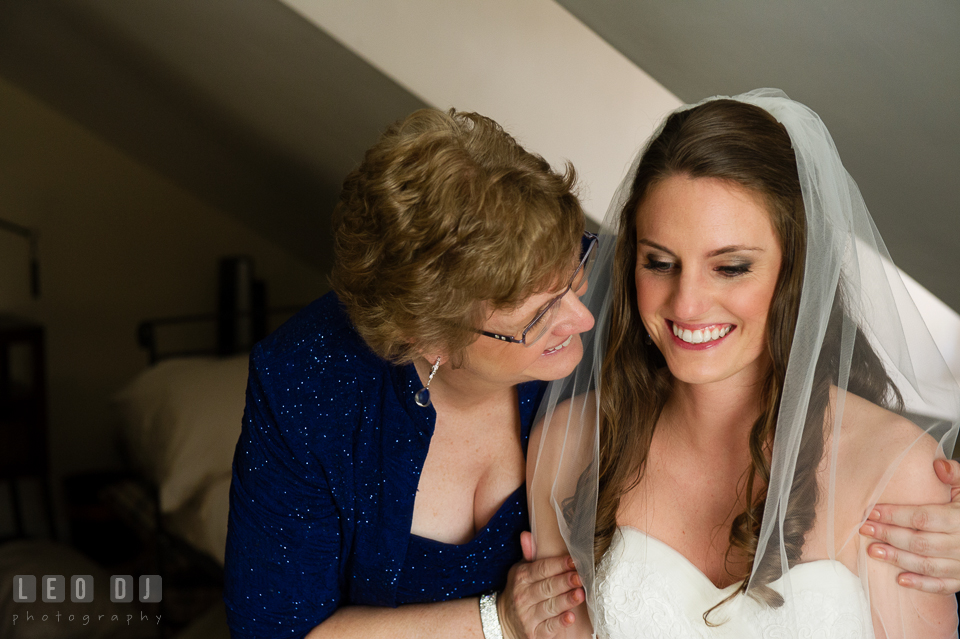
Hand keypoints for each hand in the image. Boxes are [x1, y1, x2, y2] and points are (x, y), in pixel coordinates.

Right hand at [497, 531, 584, 638]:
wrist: (502, 621)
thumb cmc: (521, 591)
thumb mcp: (520, 571)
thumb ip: (528, 555)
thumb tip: (526, 534)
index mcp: (521, 577)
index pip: (542, 569)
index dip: (558, 564)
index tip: (574, 560)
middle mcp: (522, 596)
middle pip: (547, 587)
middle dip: (565, 581)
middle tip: (581, 576)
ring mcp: (527, 616)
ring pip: (549, 606)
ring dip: (566, 600)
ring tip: (580, 594)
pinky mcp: (533, 633)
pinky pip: (548, 627)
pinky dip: (559, 623)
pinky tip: (570, 617)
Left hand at [860, 458, 959, 593]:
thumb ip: (955, 474)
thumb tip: (938, 465)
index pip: (922, 518)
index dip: (895, 515)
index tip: (871, 511)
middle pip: (919, 542)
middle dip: (889, 535)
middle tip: (864, 529)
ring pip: (927, 564)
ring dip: (898, 559)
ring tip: (873, 551)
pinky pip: (943, 585)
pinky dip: (922, 584)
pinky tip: (901, 580)